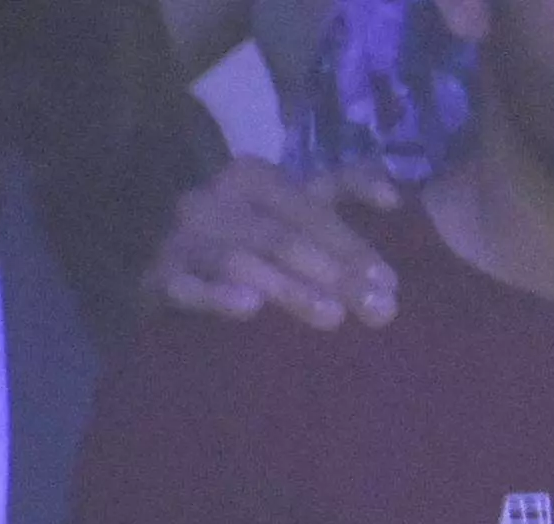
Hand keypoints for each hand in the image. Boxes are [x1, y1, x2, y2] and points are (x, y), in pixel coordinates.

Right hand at [150, 155, 402, 326]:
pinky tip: (249, 307)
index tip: (391, 283)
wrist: (183, 274)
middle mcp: (213, 199)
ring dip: (289, 288)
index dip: (353, 244)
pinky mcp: (159, 278)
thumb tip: (394, 197)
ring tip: (333, 317)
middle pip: (282, 237)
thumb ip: (348, 190)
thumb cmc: (256, 241)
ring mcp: (183, 239)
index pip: (310, 209)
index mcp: (252, 177)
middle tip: (379, 311)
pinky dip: (216, 295)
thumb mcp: (302, 208)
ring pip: (240, 260)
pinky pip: (185, 286)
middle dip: (334, 274)